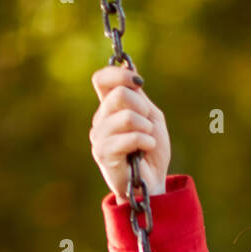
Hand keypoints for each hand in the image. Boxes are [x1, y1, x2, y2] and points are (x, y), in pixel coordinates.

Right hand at [89, 66, 171, 202]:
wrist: (151, 184)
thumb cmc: (151, 152)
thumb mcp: (151, 117)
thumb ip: (139, 96)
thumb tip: (130, 67)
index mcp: (109, 108)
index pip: (101, 78)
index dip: (119, 74)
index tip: (139, 82)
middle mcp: (100, 120)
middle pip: (119, 93)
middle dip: (142, 106)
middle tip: (148, 124)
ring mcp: (99, 137)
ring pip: (126, 116)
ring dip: (146, 128)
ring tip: (148, 141)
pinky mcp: (103, 154)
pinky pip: (128, 137)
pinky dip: (145, 141)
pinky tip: (147, 150)